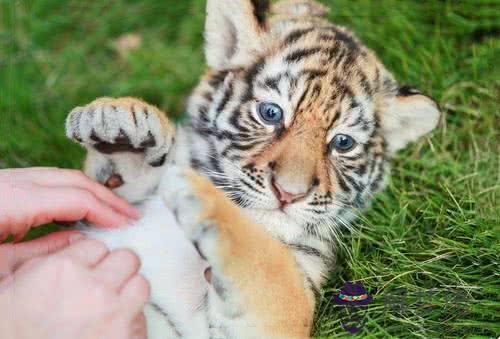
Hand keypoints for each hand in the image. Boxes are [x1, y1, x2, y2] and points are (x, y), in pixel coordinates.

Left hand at [0, 167, 139, 241]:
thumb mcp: (0, 261)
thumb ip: (42, 250)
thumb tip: (80, 240)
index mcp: (16, 200)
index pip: (77, 199)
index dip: (107, 212)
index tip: (128, 226)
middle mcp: (16, 182)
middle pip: (77, 181)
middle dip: (110, 198)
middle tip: (134, 216)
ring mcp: (12, 178)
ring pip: (66, 176)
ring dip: (95, 192)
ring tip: (115, 211)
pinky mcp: (8, 183)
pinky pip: (51, 180)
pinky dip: (75, 191)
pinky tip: (83, 209)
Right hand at [0, 237, 149, 338]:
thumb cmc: (11, 332)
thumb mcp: (12, 289)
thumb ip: (46, 261)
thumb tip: (75, 245)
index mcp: (61, 270)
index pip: (96, 245)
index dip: (92, 259)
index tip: (87, 270)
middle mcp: (93, 287)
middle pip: (127, 258)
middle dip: (117, 269)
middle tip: (105, 284)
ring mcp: (114, 314)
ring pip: (141, 284)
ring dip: (129, 293)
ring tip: (112, 306)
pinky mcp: (127, 338)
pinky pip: (142, 318)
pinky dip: (131, 322)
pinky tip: (113, 330)